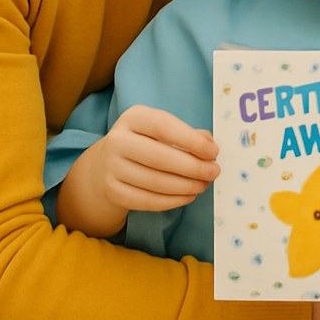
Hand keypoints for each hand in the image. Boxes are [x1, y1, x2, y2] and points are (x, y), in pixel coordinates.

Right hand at [95, 105, 219, 211]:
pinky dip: (173, 201)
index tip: (213, 151)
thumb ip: (186, 134)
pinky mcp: (113, 191)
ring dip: (186, 186)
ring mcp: (112, 167)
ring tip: (203, 184)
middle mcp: (117, 140)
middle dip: (193, 167)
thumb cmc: (143, 143)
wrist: (105, 164)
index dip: (191, 140)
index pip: (163, 126)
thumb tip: (209, 144)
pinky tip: (188, 196)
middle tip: (213, 172)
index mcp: (132, 118)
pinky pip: (148, 201)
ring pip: (156, 182)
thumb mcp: (160, 129)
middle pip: (159, 157)